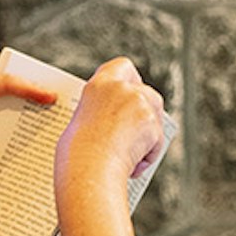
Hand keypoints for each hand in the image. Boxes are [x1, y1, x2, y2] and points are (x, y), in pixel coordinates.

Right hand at [56, 57, 168, 206]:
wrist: (88, 168)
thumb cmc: (78, 155)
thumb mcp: (82, 123)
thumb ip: (102, 113)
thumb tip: (117, 123)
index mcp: (98, 86)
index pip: (122, 66)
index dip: (130, 79)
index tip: (130, 92)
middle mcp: (120, 88)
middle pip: (146, 92)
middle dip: (145, 111)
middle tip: (134, 131)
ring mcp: (138, 102)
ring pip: (155, 116)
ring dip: (148, 133)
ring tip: (129, 155)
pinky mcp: (152, 121)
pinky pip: (157, 139)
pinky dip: (149, 153)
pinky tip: (133, 164)